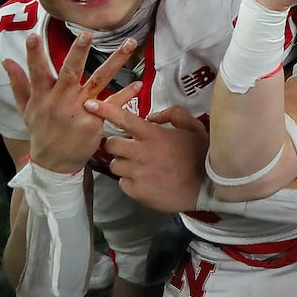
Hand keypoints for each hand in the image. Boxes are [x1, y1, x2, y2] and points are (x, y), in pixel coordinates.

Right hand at [3, 33, 141, 173]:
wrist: (54, 161)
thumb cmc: (41, 131)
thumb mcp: (25, 108)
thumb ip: (19, 83)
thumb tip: (6, 60)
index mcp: (43, 96)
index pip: (37, 71)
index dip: (34, 54)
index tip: (33, 35)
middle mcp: (61, 100)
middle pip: (70, 72)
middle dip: (78, 52)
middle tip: (87, 34)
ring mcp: (79, 110)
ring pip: (98, 80)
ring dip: (115, 61)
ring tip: (129, 43)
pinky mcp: (95, 120)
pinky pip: (113, 103)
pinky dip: (126, 94)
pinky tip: (137, 83)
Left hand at [90, 102, 208, 213]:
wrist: (207, 188)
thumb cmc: (201, 155)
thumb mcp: (194, 127)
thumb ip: (173, 114)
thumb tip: (152, 116)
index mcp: (153, 135)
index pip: (123, 118)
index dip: (104, 110)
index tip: (90, 104)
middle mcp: (141, 152)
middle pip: (111, 144)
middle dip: (117, 144)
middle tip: (131, 148)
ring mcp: (137, 173)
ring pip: (114, 165)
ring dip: (124, 164)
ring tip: (141, 167)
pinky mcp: (136, 191)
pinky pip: (122, 183)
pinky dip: (130, 181)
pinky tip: (146, 180)